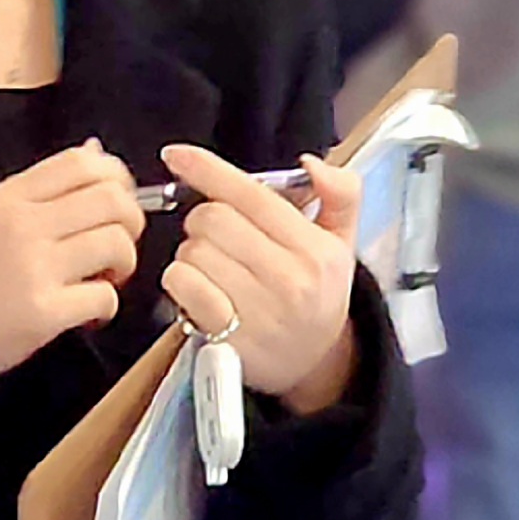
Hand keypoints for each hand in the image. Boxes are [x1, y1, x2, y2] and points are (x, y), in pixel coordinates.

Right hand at [0, 141, 144, 414]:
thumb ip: (40, 190)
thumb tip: (94, 154)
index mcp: (9, 198)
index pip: (83, 162)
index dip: (117, 179)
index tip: (119, 201)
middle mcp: (22, 225)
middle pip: (111, 199)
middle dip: (131, 223)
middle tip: (117, 245)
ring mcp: (33, 267)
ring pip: (116, 244)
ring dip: (124, 265)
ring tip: (103, 280)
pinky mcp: (43, 311)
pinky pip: (105, 297)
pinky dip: (106, 308)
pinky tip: (87, 314)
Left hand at [158, 144, 361, 414]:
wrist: (314, 363)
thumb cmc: (318, 294)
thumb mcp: (341, 242)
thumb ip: (339, 194)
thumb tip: (312, 163)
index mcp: (314, 249)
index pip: (251, 195)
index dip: (207, 170)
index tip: (178, 156)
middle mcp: (288, 279)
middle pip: (211, 219)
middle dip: (203, 220)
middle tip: (217, 236)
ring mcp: (256, 312)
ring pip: (191, 252)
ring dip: (191, 254)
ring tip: (214, 268)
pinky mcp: (227, 338)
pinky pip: (182, 287)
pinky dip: (179, 282)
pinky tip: (199, 289)